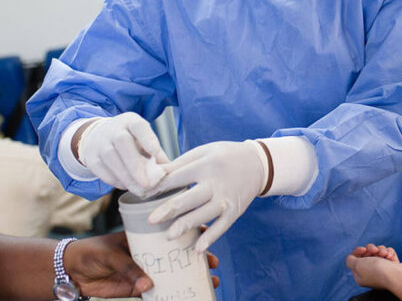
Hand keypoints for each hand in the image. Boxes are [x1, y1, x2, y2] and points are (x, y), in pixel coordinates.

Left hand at [66, 232, 221, 295]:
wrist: (70, 272)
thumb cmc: (90, 252)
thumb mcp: (110, 254)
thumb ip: (129, 268)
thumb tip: (148, 284)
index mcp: (143, 236)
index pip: (170, 230)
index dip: (189, 232)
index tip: (206, 235)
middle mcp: (148, 252)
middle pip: (178, 253)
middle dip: (197, 257)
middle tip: (213, 263)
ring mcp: (144, 270)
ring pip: (173, 273)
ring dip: (190, 277)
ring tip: (210, 281)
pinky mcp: (137, 288)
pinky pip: (159, 291)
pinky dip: (172, 294)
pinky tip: (186, 295)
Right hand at [76, 112, 169, 194]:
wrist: (98, 136)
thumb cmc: (130, 140)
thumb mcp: (144, 139)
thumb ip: (157, 153)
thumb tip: (169, 171)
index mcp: (131, 122)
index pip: (138, 126)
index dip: (147, 138)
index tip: (154, 152)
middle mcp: (114, 129)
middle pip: (122, 142)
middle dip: (135, 165)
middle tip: (146, 184)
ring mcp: (100, 142)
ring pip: (111, 158)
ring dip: (126, 176)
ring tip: (139, 189)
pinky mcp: (91, 157)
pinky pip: (101, 170)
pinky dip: (114, 180)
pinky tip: (125, 185)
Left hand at [147, 140, 265, 251]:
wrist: (258, 164)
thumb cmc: (224, 156)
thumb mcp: (203, 152)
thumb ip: (179, 163)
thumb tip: (153, 174)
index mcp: (206, 164)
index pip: (178, 176)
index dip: (159, 186)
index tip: (143, 195)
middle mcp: (217, 182)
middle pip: (190, 198)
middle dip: (170, 209)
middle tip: (151, 220)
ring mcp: (227, 198)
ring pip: (205, 214)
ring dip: (187, 225)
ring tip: (169, 236)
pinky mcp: (235, 211)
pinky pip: (222, 227)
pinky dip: (211, 238)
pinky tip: (198, 248)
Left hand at [346, 244, 401, 290]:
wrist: (398, 277)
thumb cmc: (377, 271)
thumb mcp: (357, 265)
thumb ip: (350, 260)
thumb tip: (351, 258)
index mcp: (360, 275)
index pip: (355, 259)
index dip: (358, 251)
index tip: (363, 249)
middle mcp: (371, 273)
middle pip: (367, 254)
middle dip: (371, 249)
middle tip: (375, 250)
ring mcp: (383, 269)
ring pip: (378, 252)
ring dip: (381, 249)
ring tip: (385, 254)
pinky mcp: (393, 266)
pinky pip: (388, 253)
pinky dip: (389, 252)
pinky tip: (390, 256)